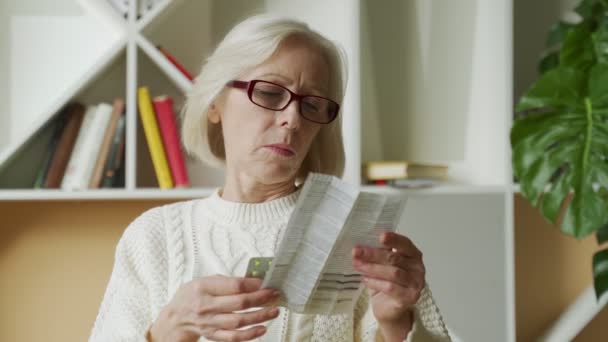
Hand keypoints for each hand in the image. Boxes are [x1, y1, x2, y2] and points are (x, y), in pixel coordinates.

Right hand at [148, 275, 280, 341]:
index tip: (266, 282)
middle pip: (239, 303)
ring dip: (260, 316)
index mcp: (204, 288)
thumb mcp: (205, 281)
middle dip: (261, 298)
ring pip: (239, 321)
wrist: (176, 317)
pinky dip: (250, 334)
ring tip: (274, 311)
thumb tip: (254, 281)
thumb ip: (227, 281)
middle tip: (275, 295)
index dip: (253, 284)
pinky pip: (233, 337)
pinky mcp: (213, 335)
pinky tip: (262, 328)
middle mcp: (206, 306)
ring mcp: (210, 323)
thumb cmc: (192, 295)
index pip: (233, 285)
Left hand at [351, 232, 424, 324]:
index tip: (381, 236)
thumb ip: (379, 253)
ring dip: (372, 268)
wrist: (389, 307)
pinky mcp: (410, 298)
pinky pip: (391, 288)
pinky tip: (365, 279)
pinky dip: (376, 282)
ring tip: (357, 265)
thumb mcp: (383, 264)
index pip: (405, 244)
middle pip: (395, 258)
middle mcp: (418, 268)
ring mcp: (416, 284)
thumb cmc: (386, 281)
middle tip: (356, 251)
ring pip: (393, 273)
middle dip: (373, 254)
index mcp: (413, 254)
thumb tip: (362, 244)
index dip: (394, 239)